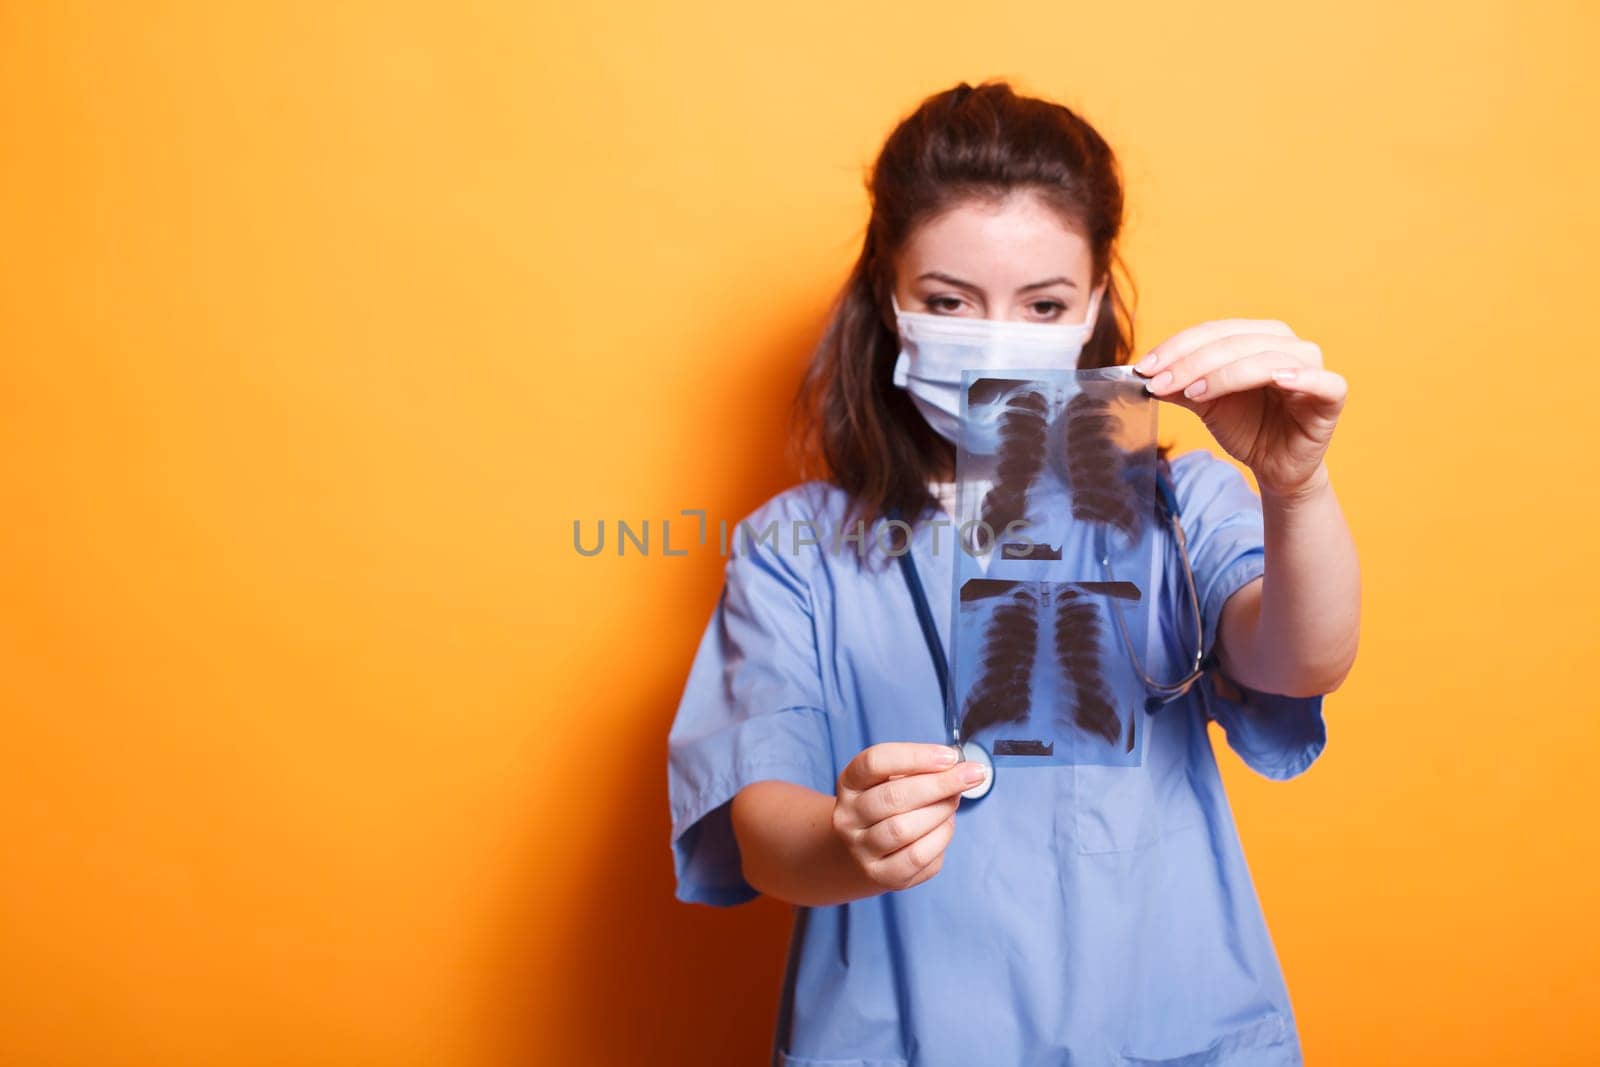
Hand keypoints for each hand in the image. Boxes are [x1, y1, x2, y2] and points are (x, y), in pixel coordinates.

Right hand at [832, 742, 986, 892]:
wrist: (861, 854)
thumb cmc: (885, 809)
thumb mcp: (889, 781)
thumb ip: (918, 771)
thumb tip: (957, 768)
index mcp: (849, 784)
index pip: (875, 762)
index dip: (915, 756)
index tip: (950, 756)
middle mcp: (848, 817)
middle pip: (894, 796)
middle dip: (941, 783)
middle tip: (972, 774)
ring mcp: (861, 849)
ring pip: (904, 829)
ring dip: (940, 811)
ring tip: (955, 800)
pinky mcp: (881, 875)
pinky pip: (917, 857)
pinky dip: (940, 837)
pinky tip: (946, 825)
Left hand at [1132, 319, 1347, 498]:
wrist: (1274, 465)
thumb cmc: (1246, 427)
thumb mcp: (1205, 403)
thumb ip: (1180, 385)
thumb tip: (1143, 373)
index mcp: (1256, 337)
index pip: (1213, 332)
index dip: (1177, 347)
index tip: (1144, 369)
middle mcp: (1285, 343)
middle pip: (1235, 343)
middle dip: (1192, 362)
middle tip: (1159, 383)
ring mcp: (1311, 366)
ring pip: (1267, 358)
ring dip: (1227, 374)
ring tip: (1195, 394)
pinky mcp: (1332, 394)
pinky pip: (1322, 380)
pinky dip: (1300, 376)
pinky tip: (1277, 380)